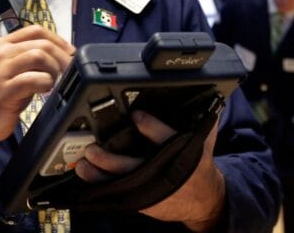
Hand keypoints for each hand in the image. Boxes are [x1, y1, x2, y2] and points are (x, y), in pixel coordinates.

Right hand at [0, 25, 74, 144]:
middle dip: (62, 57)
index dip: (58, 40)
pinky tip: (44, 91)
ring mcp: (1, 70)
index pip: (36, 30)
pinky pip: (34, 79)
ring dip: (54, 70)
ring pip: (39, 56)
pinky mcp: (4, 90)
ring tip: (52, 82)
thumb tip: (63, 56)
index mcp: (3, 44)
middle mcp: (1, 52)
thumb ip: (32, 59)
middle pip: (42, 43)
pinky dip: (46, 84)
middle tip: (69, 72)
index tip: (70, 54)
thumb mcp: (14, 70)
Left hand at [75, 111, 225, 231]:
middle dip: (111, 159)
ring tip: (83, 163)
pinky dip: (101, 185)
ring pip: (121, 182)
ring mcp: (150, 189)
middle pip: (134, 166)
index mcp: (181, 155)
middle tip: (93, 147)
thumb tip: (209, 93)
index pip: (166, 139)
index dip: (151, 127)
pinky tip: (87, 175)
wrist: (204, 200)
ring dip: (99, 174)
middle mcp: (163, 173)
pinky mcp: (142, 200)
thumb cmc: (199, 164)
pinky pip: (117, 192)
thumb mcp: (204, 141)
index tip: (135, 116)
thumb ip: (203, 118)